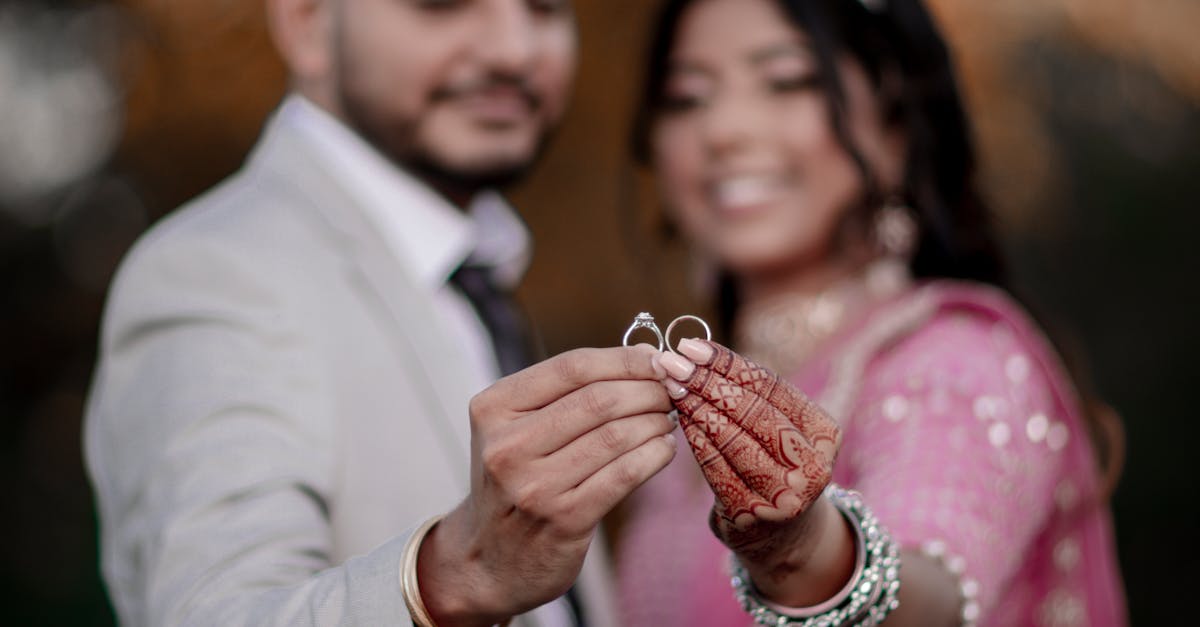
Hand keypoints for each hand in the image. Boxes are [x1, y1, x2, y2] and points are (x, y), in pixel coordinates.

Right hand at [419, 345, 676, 625]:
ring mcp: (535, 485)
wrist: (489, 561)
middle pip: (599, 399)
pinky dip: (654, 456)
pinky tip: (663, 449)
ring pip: (617, 435)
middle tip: (669, 393)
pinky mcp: (565, 519)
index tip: (656, 359)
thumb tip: (643, 359)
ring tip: (667, 419)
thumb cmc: (516, 483)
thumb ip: (565, 393)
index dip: (625, 359)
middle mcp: (508, 446)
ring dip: (655, 422)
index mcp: (493, 408)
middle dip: (647, 390)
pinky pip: (625, 474)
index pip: (572, 367)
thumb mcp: (517, 428)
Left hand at [657, 339, 841, 564]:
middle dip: (707, 382)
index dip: (728, 364)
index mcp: (825, 434)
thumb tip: (697, 352)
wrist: (783, 536)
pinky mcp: (751, 514)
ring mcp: (783, 495)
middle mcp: (811, 466)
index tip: (691, 346)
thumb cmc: (775, 465)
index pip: (771, 387)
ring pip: (732, 438)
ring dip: (695, 407)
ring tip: (670, 385)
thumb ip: (753, 395)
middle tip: (671, 362)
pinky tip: (678, 419)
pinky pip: (715, 467)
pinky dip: (694, 439)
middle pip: (752, 411)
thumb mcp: (782, 429)